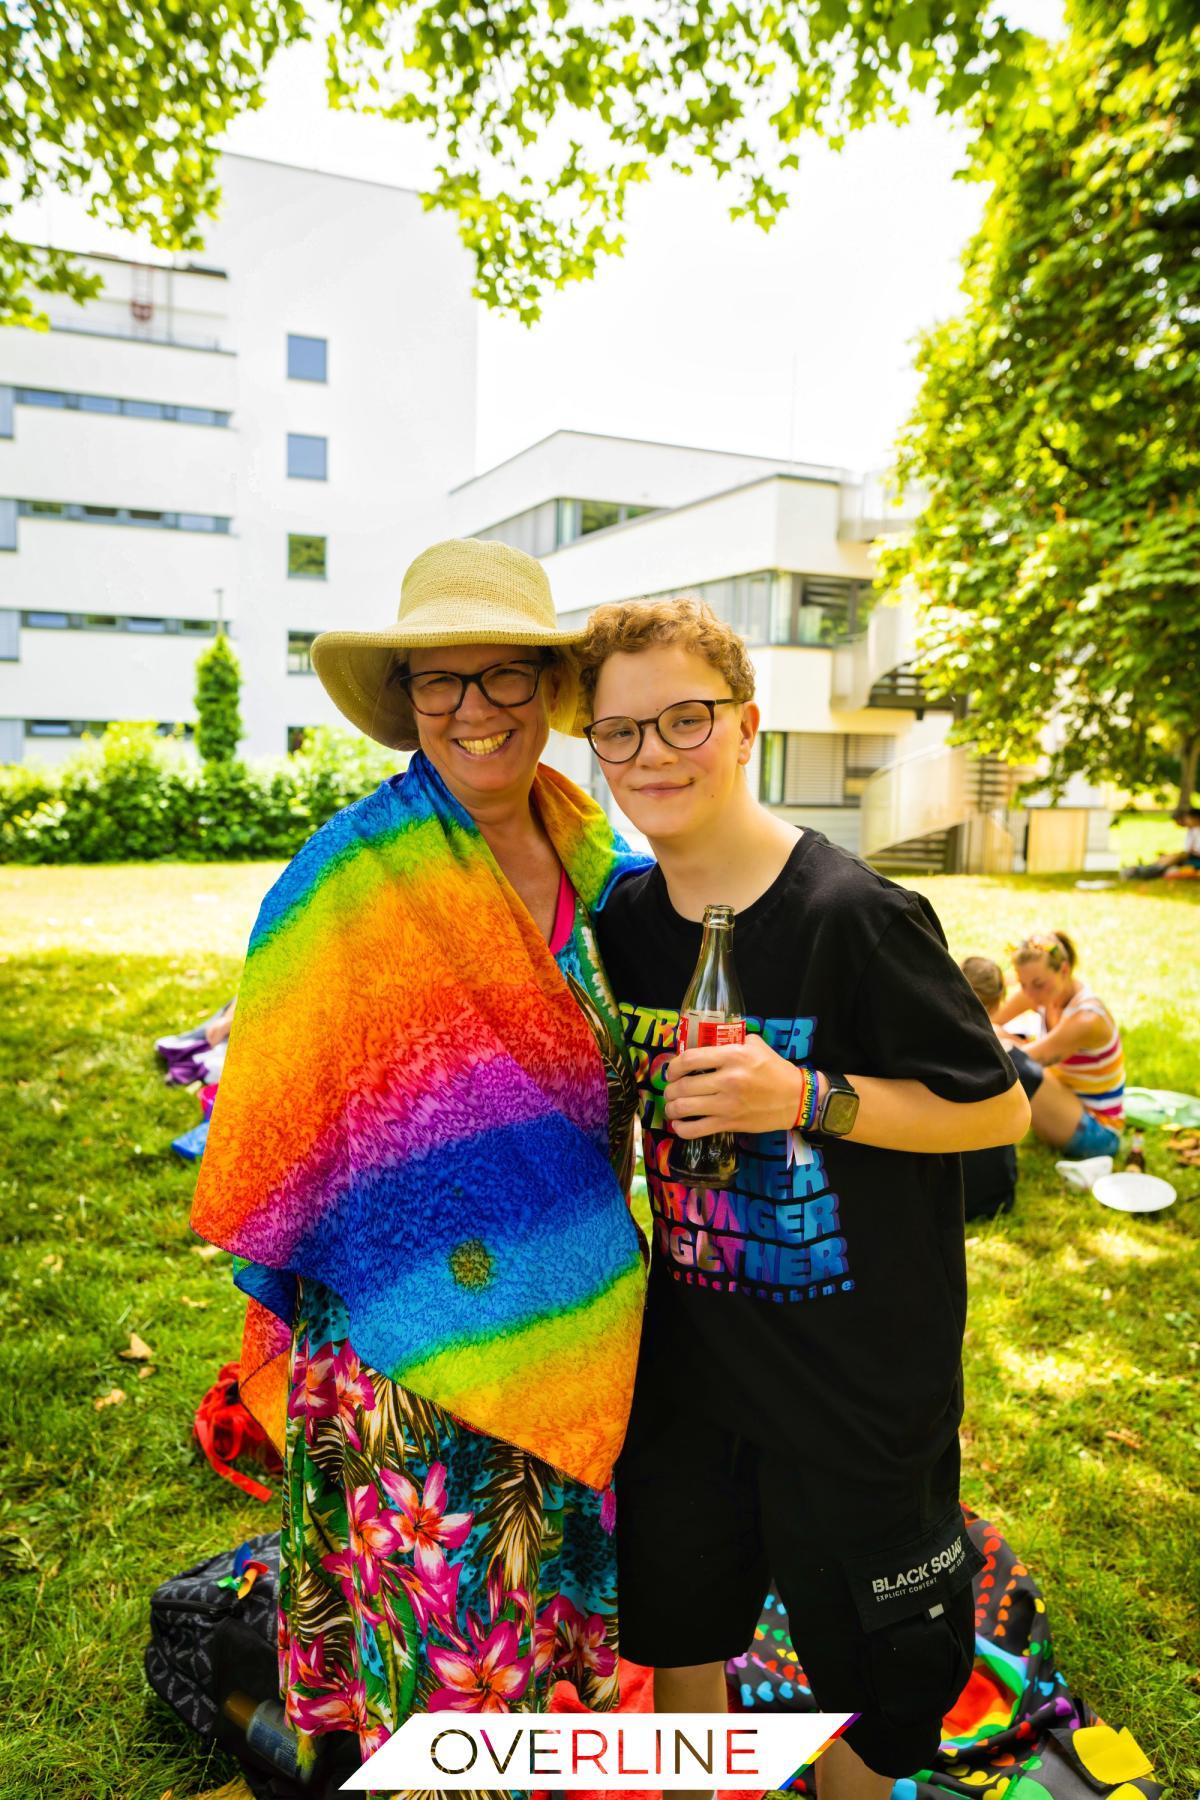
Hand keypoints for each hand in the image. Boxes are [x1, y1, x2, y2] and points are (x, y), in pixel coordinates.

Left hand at [665, 1037, 820, 1136]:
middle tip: (670, 1090)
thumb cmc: (776, 1071)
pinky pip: (696, 1129)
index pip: (690, 1059)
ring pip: (684, 1108)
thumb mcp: (757, 1046)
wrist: (796, 1099)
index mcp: (733, 1056)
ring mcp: (727, 1104)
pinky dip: (682, 1129)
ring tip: (672, 1106)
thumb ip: (734, 1040)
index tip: (672, 1070)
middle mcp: (727, 1080)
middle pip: (682, 1085)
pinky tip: (680, 1125)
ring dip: (671, 1108)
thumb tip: (712, 1040)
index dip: (674, 1066)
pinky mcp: (730, 1123)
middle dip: (670, 1089)